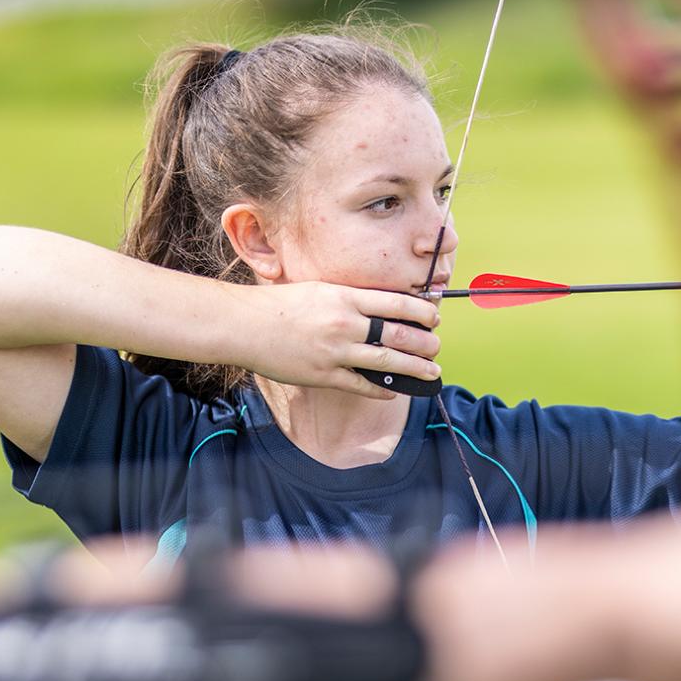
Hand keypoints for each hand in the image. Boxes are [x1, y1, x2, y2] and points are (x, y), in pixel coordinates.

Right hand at [236, 282, 441, 398]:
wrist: (243, 325)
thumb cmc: (277, 304)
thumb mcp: (318, 289)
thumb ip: (347, 298)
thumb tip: (376, 306)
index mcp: (345, 298)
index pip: (396, 303)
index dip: (422, 311)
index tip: (434, 317)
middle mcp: (345, 324)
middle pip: (399, 334)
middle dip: (425, 342)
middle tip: (437, 347)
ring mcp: (335, 352)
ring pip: (387, 361)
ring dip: (414, 368)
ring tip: (431, 372)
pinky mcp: (324, 375)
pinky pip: (361, 384)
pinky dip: (381, 389)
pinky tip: (394, 391)